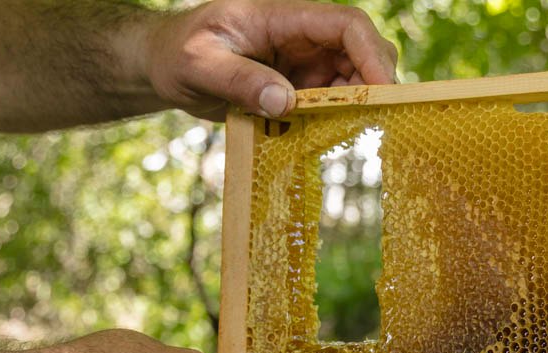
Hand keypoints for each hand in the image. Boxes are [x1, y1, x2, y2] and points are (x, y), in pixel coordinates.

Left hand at [146, 0, 397, 120]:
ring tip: (337, 137)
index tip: (382, 91)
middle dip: (372, 85)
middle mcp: (300, 36)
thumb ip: (240, 81)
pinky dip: (332, 123)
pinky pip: (328, 103)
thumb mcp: (200, 65)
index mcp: (282, 16)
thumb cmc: (177, 55)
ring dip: (352, 108)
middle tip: (368, 124)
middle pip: (360, 51)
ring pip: (350, 80)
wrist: (164, 66)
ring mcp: (301, 62)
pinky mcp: (295, 87)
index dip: (371, 54)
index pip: (345, 25)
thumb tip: (286, 103)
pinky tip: (319, 141)